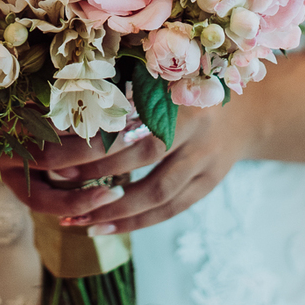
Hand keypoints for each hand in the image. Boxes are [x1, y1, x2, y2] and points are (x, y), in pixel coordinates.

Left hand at [0, 103, 248, 232]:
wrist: (250, 111)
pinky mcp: (209, 183)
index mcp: (178, 91)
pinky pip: (170, 209)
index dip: (91, 132)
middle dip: (94, 171)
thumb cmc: (189, 87)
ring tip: (75, 220)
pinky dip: (136, 221)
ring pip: (156, 192)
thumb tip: (64, 102)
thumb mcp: (163, 75)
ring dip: (113, 210)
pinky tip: (103, 228)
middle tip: (54, 181)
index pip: (127, 116)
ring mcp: (206, 159)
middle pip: (140, 155)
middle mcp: (195, 126)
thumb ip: (125, 84)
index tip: (54, 145)